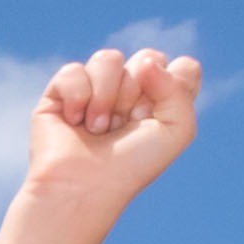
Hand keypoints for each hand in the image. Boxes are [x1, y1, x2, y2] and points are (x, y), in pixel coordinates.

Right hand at [19, 45, 199, 218]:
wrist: (83, 186)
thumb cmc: (132, 166)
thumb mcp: (177, 129)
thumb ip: (179, 87)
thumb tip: (144, 63)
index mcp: (161, 100)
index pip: (183, 67)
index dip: (175, 85)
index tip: (158, 119)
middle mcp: (130, 91)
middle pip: (147, 57)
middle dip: (136, 93)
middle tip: (125, 125)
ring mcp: (96, 88)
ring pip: (109, 57)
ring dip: (105, 97)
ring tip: (97, 129)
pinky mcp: (61, 91)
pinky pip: (74, 70)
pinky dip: (77, 98)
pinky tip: (74, 122)